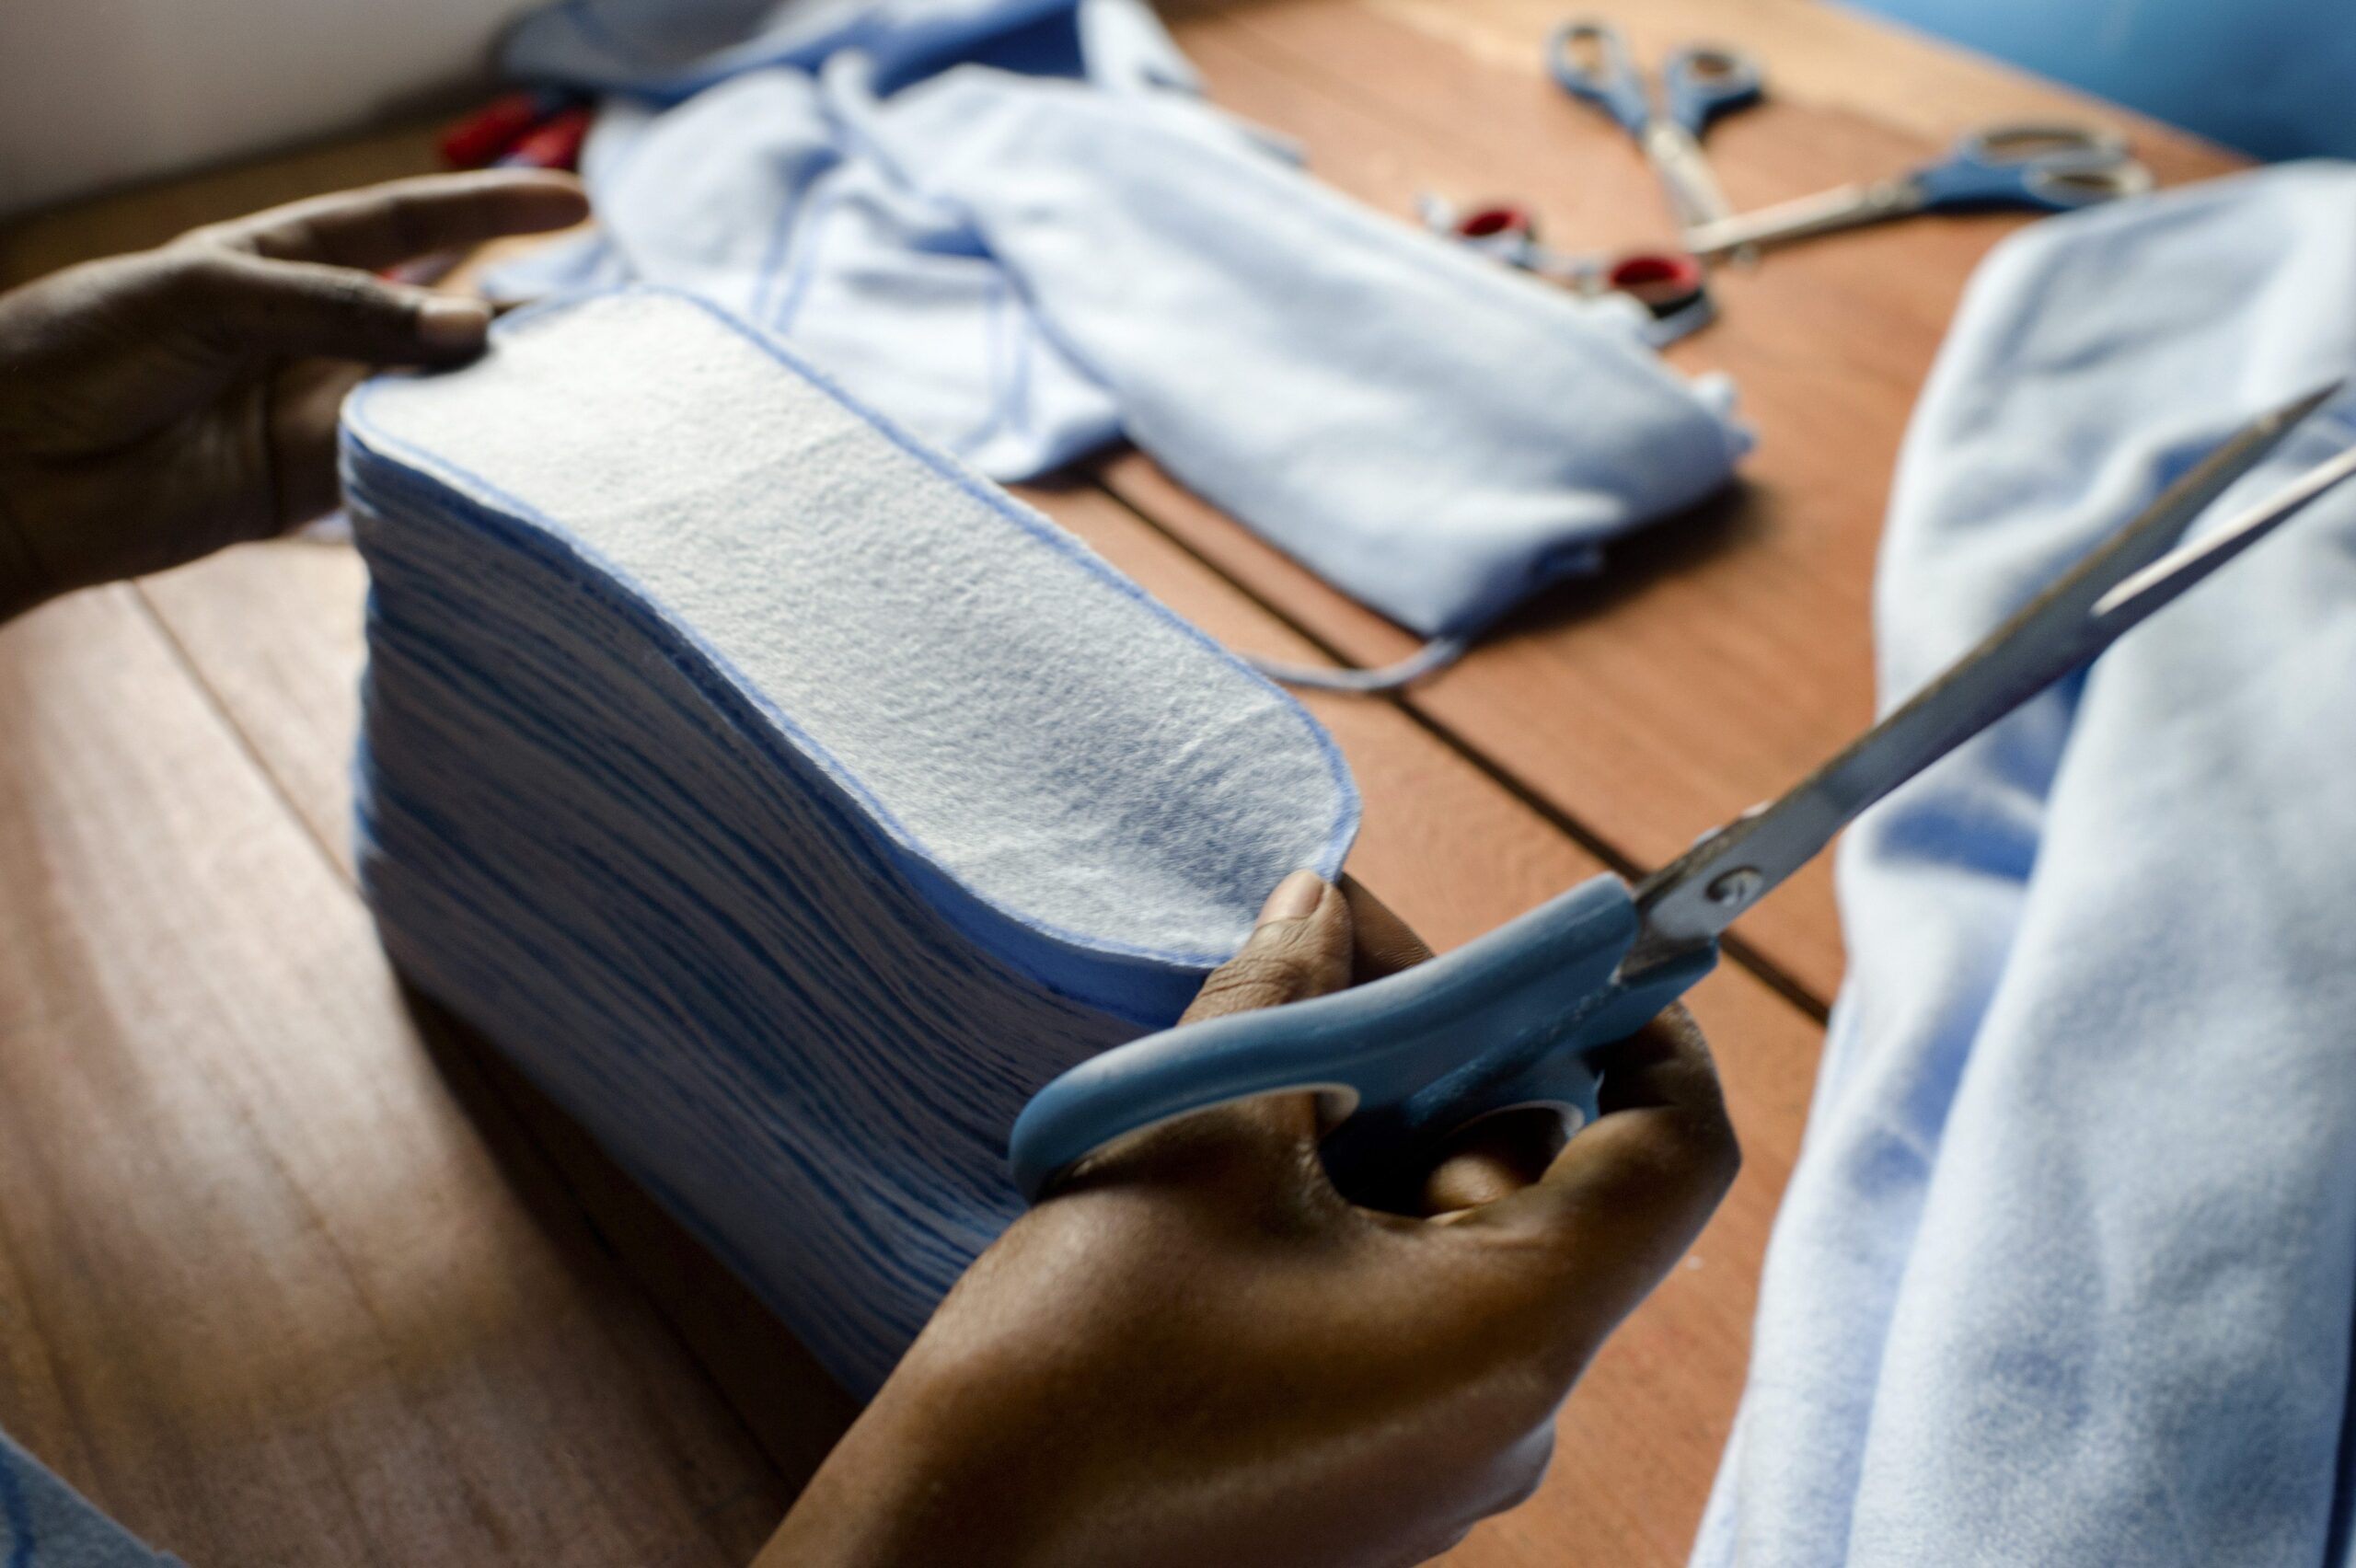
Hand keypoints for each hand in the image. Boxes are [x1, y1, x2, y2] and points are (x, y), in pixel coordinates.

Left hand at [0, 171, 588, 621]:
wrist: (7, 469)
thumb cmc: (82, 352)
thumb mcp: (210, 299)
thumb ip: (345, 312)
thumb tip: (472, 331)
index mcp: (278, 260)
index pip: (405, 225)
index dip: (487, 211)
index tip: (571, 204)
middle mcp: (309, 332)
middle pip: (434, 318)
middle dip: (512, 316)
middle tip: (598, 330)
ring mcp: (311, 410)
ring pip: (428, 398)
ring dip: (490, 399)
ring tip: (570, 398)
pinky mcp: (307, 488)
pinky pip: (400, 468)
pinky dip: (450, 465)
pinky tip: (501, 461)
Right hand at [767, 872, 1738, 1567]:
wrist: (958, 1556)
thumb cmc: (1080, 1371)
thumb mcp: (1194, 1145)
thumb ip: (1285, 1004)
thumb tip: (1321, 906)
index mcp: (1510, 1337)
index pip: (1675, 1157)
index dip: (1646, 1029)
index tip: (1572, 948)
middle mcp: (1506, 1417)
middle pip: (1543, 1181)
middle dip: (1443, 1058)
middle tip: (1325, 969)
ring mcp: (1435, 1457)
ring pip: (1457, 1239)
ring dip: (1372, 1134)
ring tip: (1243, 1082)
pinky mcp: (1365, 1473)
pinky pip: (1403, 1307)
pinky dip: (1343, 1219)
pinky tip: (1229, 1180)